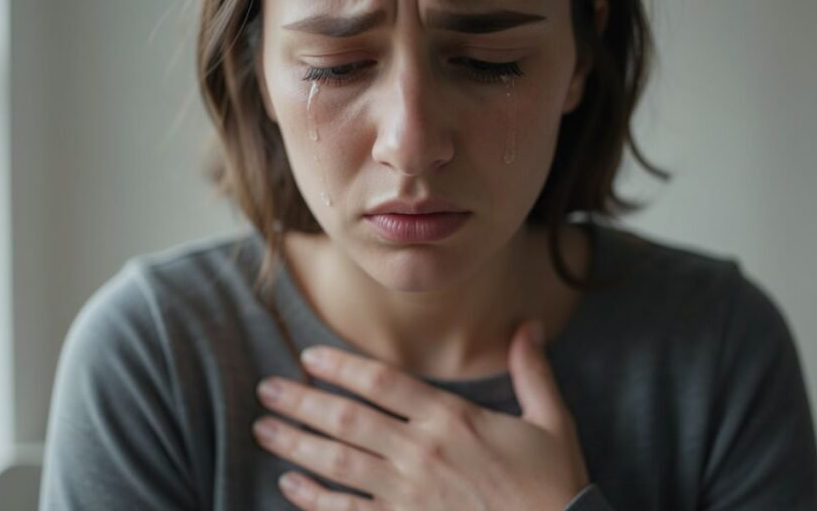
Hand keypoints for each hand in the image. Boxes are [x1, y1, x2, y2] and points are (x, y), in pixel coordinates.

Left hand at [251, 320, 590, 509]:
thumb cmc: (553, 484)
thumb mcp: (550, 422)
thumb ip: (531, 371)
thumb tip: (530, 323)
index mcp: (452, 419)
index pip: (382, 381)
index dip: (340, 365)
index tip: (308, 356)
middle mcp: (422, 452)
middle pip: (347, 419)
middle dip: (301, 402)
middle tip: (267, 390)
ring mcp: (409, 494)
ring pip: (338, 462)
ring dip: (296, 444)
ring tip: (264, 429)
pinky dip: (315, 498)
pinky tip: (290, 484)